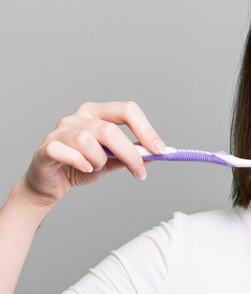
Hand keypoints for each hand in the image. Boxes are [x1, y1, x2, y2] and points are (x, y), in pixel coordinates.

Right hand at [22, 101, 165, 207]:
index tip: (160, 150)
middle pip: (110, 129)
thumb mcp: (111, 161)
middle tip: (139, 171)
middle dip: (129, 153)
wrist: (51, 183)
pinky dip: (80, 163)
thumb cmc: (82, 166)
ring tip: (96, 167)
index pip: (127, 110)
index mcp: (98, 113)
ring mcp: (61, 130)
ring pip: (87, 141)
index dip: (146, 130)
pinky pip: (66, 151)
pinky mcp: (47, 147)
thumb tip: (156, 154)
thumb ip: (130, 156)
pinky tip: (84, 169)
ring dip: (99, 160)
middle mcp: (79, 117)